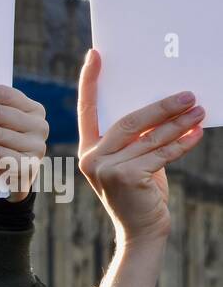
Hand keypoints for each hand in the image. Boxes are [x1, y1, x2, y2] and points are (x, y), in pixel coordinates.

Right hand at [78, 49, 202, 245]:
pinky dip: (182, 142)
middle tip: (188, 95)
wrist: (142, 230)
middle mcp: (91, 157)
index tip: (95, 56)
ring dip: (178, 122)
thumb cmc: (141, 192)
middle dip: (161, 106)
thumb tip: (168, 106)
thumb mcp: (135, 161)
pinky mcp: (124, 177)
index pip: (87, 110)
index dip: (89, 82)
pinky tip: (196, 133)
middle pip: (128, 120)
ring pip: (148, 136)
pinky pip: (160, 153)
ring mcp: (105, 168)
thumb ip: (139, 138)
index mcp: (88, 149)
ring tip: (199, 111)